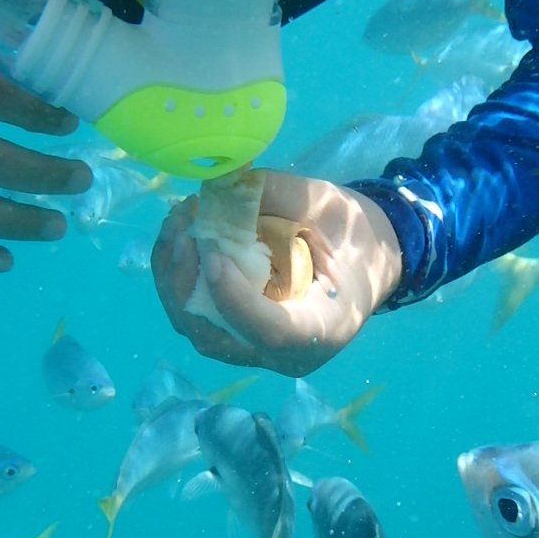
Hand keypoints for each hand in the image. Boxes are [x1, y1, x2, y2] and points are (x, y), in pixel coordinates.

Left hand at [151, 172, 401, 374]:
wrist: (364, 262)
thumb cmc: (355, 236)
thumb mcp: (329, 206)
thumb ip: (278, 195)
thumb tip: (218, 183)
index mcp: (324, 328)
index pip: (271, 331)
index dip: (234, 298)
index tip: (212, 250)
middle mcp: (284, 354)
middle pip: (217, 338)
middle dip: (188, 284)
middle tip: (185, 230)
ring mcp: (254, 348)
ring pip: (195, 328)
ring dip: (174, 278)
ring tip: (177, 225)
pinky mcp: (233, 333)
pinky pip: (193, 315)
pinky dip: (176, 277)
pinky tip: (177, 236)